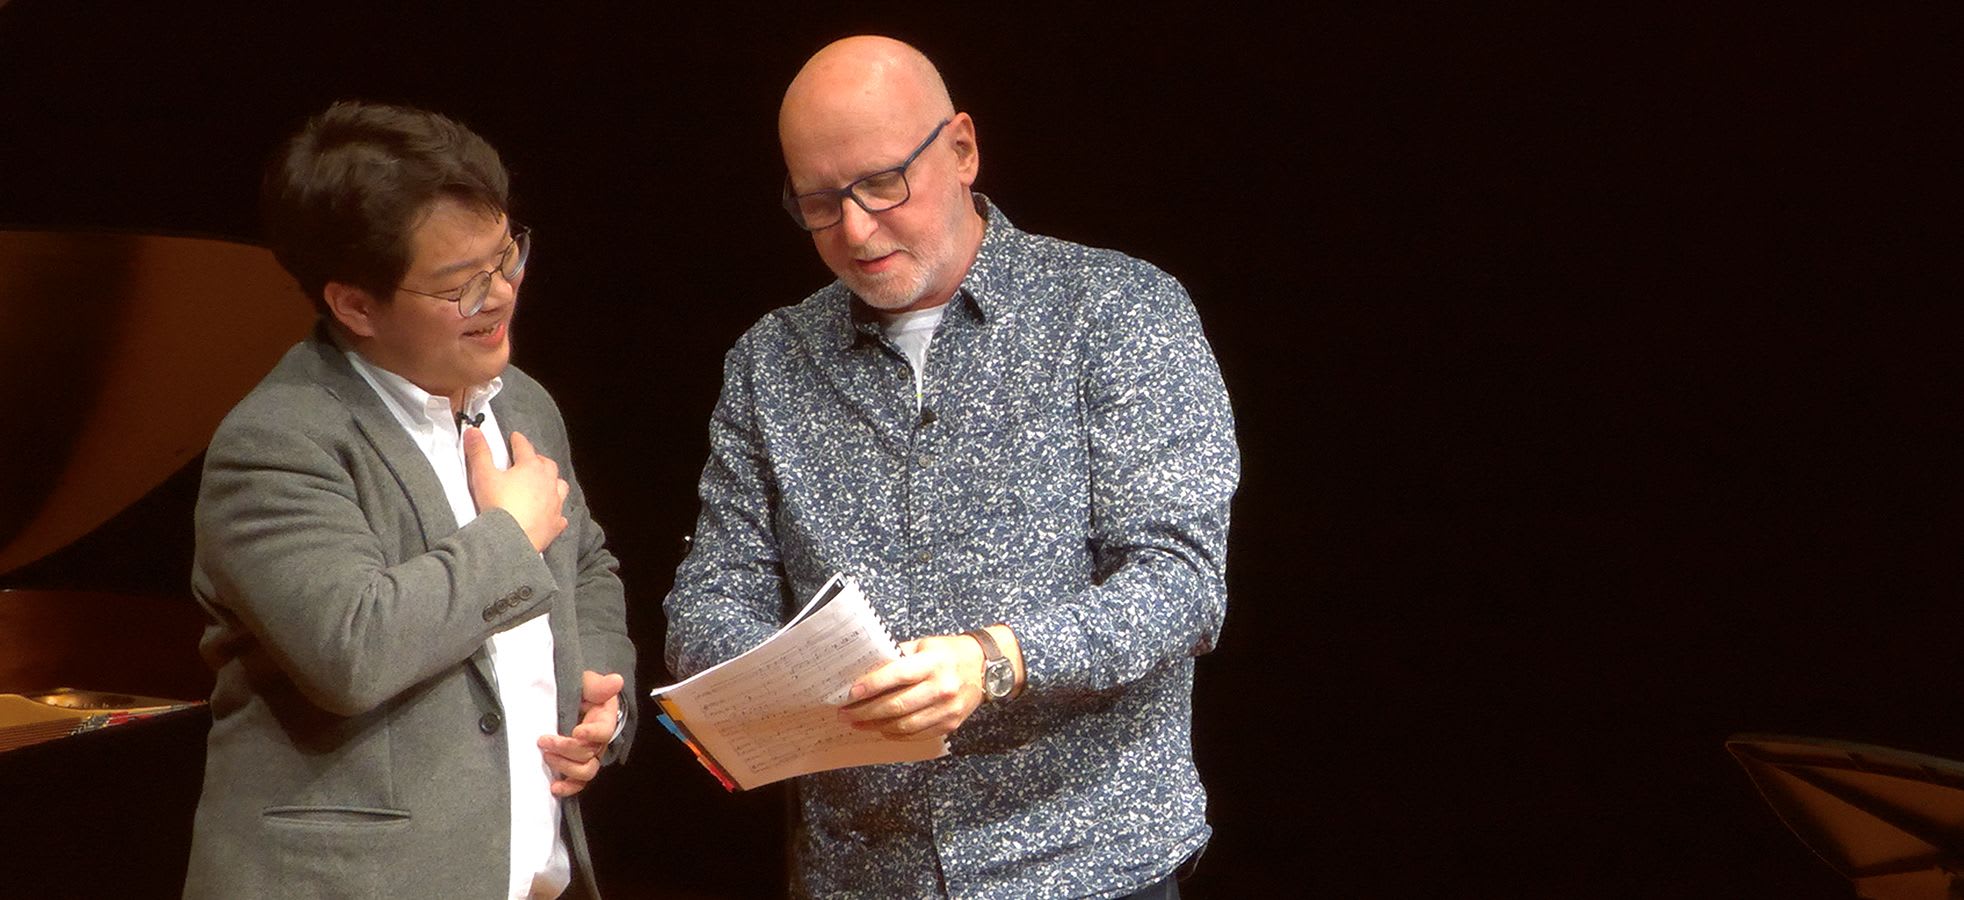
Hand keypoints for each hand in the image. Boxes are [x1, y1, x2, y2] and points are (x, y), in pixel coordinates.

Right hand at [464, 429, 568, 551]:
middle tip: (529, 459)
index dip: (518, 441)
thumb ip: (479, 452)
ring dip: (552, 482)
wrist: (510, 540)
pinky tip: (551, 513)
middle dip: (538, 460)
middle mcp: (548, 483)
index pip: (525, 447)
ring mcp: (554, 504)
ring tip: (544, 482)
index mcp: (531, 467)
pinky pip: (560, 515)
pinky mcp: (555, 524)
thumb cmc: (498, 506)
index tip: (515, 437)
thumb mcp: (483, 475)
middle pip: (547, 465)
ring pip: (559, 486)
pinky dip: (555, 512)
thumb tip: (473, 432)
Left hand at [538, 670, 623, 797]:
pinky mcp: (577, 766)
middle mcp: (600, 741)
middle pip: (591, 754)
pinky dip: (568, 788)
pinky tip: (555, 787)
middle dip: (566, 749)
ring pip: (586, 771)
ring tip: (546, 756)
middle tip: (544, 740)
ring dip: (565, 767)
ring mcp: (589, 756)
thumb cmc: (581, 691)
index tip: (576, 731)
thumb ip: (599, 684)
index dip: (592, 734)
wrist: (572, 701)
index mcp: (605, 719)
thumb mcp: (587, 682)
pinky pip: (578, 783)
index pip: (604, 731)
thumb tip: (616, 681)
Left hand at [839, 634, 986, 740]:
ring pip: (904, 725)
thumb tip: (866, 669)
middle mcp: (942, 687)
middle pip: (897, 705)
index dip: (871, 686)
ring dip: (876, 726)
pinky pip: (917, 734)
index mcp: (934, 663)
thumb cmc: (949, 653)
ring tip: (857, 723)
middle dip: (865, 712)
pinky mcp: (950, 724)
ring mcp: (947, 709)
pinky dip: (895, 734)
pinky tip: (881, 729)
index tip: (850, 693)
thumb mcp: (924, 644)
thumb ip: (898, 656)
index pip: (897, 676)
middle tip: (845, 713)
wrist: (985, 667)